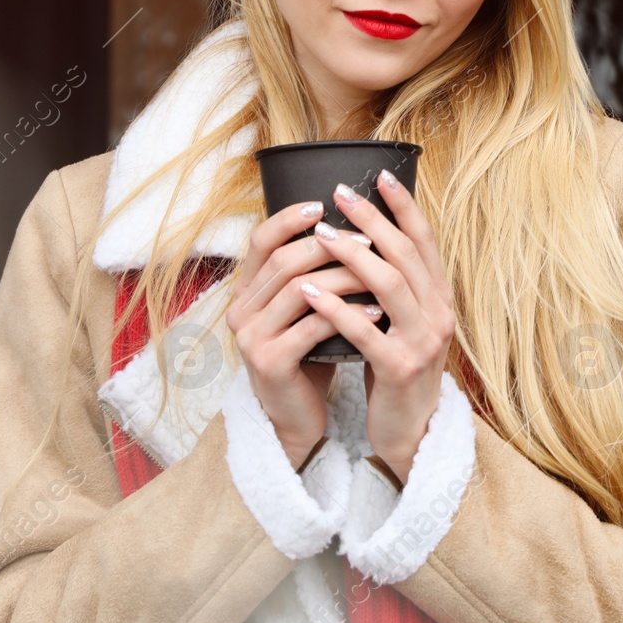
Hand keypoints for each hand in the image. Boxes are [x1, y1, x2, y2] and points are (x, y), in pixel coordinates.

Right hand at [225, 200, 374, 467]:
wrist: (296, 417)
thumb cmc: (307, 356)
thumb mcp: (304, 310)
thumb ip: (311, 275)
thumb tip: (350, 225)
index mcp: (247, 291)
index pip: (261, 240)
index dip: (290, 218)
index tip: (325, 204)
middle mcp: (241, 310)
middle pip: (285, 260)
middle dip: (331, 246)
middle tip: (369, 240)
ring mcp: (251, 337)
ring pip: (300, 289)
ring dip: (345, 277)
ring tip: (381, 272)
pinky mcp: (270, 363)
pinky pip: (312, 328)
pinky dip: (348, 316)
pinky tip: (376, 312)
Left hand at [304, 168, 456, 480]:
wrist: (411, 432)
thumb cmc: (397, 371)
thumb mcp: (404, 323)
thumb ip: (394, 287)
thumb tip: (365, 239)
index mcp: (439, 298)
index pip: (425, 242)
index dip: (404, 206)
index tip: (380, 174)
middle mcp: (438, 314)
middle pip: (405, 254)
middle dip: (372, 220)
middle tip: (340, 193)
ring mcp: (422, 341)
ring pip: (388, 285)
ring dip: (352, 255)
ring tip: (321, 235)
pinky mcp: (399, 368)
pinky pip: (364, 330)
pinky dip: (335, 307)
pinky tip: (308, 290)